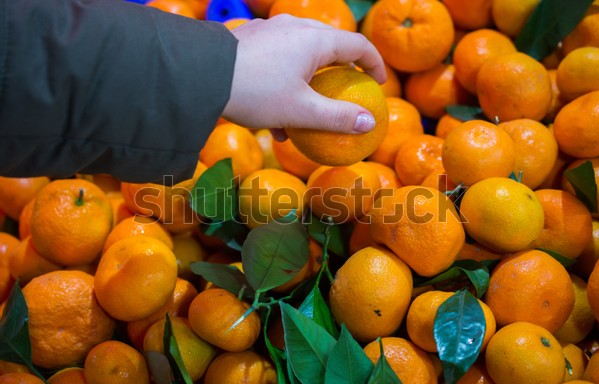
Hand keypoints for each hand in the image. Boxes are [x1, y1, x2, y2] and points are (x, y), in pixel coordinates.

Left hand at [221, 14, 385, 138]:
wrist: (200, 76)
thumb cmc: (255, 92)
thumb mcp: (301, 111)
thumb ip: (338, 118)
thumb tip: (369, 123)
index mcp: (314, 39)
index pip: (357, 45)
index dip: (374, 64)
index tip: (379, 84)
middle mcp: (294, 27)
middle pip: (330, 47)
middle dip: (340, 73)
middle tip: (346, 94)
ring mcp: (271, 31)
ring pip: (302, 56)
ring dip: (309, 86)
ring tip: (307, 118)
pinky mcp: (251, 41)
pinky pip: (279, 60)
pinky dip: (286, 86)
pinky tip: (275, 122)